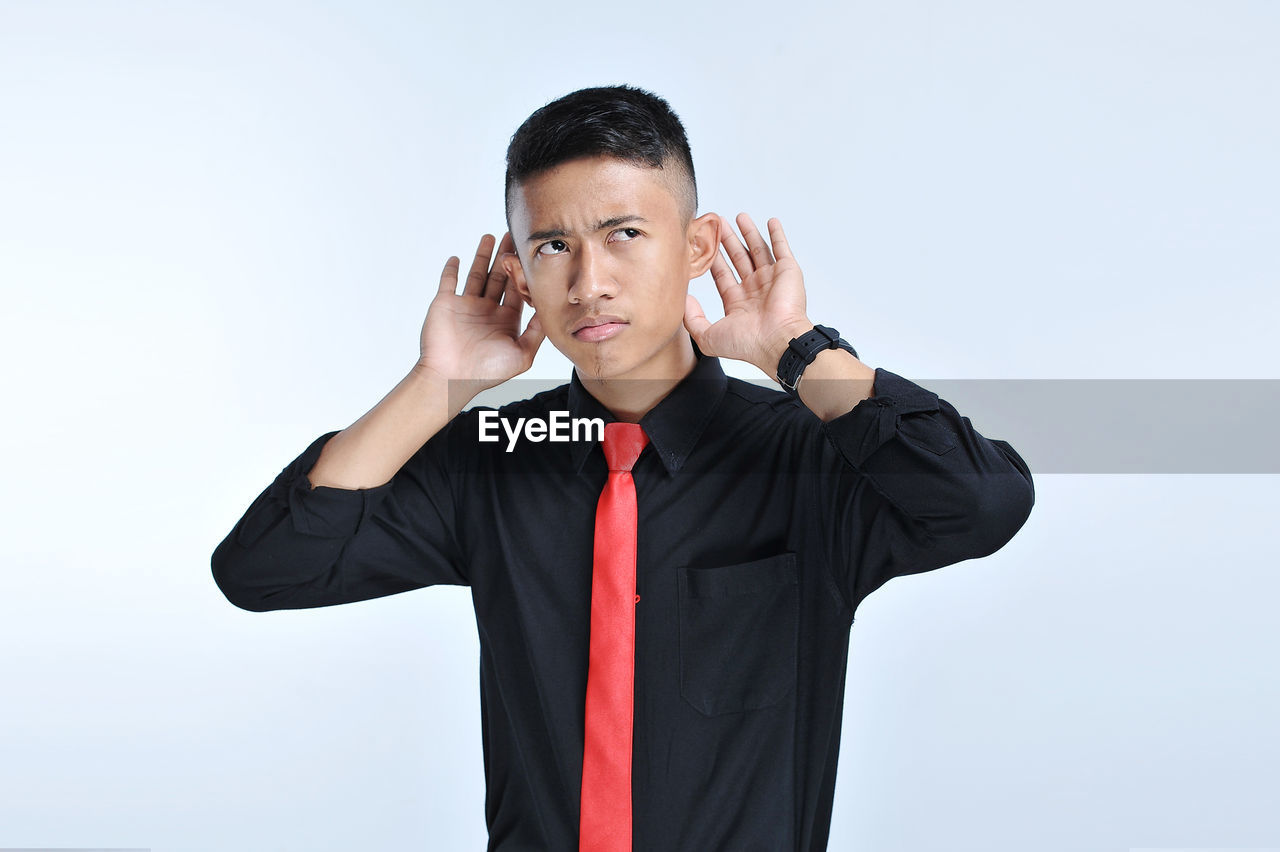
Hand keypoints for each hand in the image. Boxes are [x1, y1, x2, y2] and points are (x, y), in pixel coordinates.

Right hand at [417, 232, 545, 390]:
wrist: (450, 377)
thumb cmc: (486, 372)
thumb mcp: (522, 355)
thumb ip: (537, 333)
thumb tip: (550, 311)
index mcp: (505, 320)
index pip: (517, 290)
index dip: (523, 273)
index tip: (530, 255)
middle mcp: (487, 311)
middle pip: (499, 277)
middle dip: (507, 257)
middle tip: (514, 235)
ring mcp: (465, 306)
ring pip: (477, 274)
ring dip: (483, 256)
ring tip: (492, 236)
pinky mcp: (445, 303)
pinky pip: (448, 281)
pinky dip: (452, 269)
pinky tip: (457, 257)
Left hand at [683, 213, 813, 376]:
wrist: (777, 342)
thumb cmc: (746, 344)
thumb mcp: (708, 337)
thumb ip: (692, 319)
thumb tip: (685, 299)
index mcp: (738, 304)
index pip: (722, 275)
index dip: (713, 259)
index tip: (704, 244)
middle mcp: (755, 290)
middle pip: (738, 259)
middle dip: (728, 241)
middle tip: (718, 223)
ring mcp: (772, 280)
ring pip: (758, 250)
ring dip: (749, 233)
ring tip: (739, 217)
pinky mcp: (788, 271)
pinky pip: (782, 248)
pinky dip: (777, 234)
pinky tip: (771, 222)